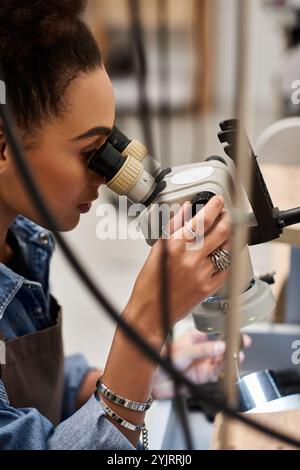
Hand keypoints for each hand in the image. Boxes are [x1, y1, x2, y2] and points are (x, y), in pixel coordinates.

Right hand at [124, 196, 231, 342]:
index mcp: (175, 245)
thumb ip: (173, 227)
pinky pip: (226, 268)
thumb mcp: (157, 249)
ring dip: (230, 237)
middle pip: (221, 230)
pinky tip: (224, 254)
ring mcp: (202, 272)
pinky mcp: (209, 287)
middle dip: (227, 218)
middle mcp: (190, 257)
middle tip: (227, 214)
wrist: (151, 312)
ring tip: (227, 232)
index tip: (218, 201)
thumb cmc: (150, 283)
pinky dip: (227, 258)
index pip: (202, 219)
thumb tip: (184, 209)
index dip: (214, 206)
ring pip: (226, 248)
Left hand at [151, 330, 251, 399]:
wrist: (153, 379)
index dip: (228, 334)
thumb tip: (221, 346)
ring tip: (236, 357)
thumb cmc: (162, 359)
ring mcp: (203, 363)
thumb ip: (203, 350)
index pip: (217, 334)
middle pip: (222, 348)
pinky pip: (217, 373)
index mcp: (197, 337)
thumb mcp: (184, 351)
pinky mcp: (203, 376)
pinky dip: (223, 371)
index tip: (238, 335)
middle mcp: (202, 350)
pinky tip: (227, 368)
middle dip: (233, 348)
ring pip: (222, 361)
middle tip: (241, 346)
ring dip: (230, 360)